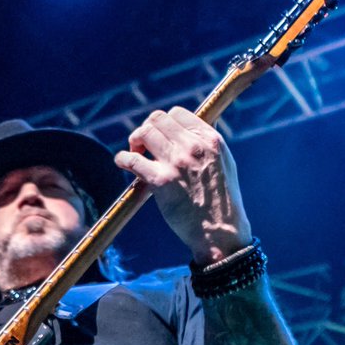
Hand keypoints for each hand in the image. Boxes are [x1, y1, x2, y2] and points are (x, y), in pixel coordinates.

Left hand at [115, 106, 252, 263]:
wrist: (220, 231)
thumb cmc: (220, 202)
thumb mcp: (222, 163)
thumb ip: (205, 146)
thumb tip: (183, 134)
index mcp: (211, 140)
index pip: (177, 113)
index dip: (162, 123)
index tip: (159, 138)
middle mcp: (194, 146)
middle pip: (157, 119)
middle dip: (146, 130)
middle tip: (143, 147)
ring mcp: (177, 162)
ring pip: (144, 133)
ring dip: (134, 142)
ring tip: (135, 155)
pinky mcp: (161, 181)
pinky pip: (132, 159)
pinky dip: (122, 158)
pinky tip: (123, 163)